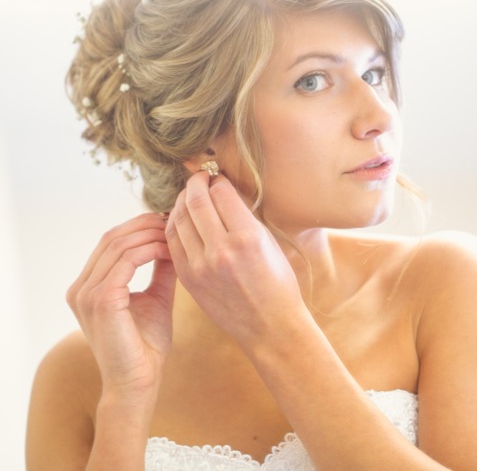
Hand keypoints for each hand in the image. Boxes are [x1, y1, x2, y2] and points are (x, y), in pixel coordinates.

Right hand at [66, 213, 176, 402]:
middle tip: (174, 220)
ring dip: (150, 234)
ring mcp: (86, 294)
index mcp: (89, 286)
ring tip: (174, 233)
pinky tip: (169, 250)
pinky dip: (149, 250)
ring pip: (119, 245)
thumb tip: (173, 241)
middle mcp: (81, 287)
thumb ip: (160, 269)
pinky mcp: (99, 300)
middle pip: (113, 237)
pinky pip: (125, 261)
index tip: (169, 221)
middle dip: (145, 224)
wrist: (139, 381)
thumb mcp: (156, 297)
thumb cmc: (147, 344)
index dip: (139, 225)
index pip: (112, 241)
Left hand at [165, 172, 304, 348]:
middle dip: (196, 183)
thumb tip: (221, 190)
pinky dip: (175, 223)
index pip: (221, 192)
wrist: (269, 326)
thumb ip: (242, 215)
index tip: (218, 177)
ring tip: (190, 196)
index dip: (218, 180)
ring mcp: (201, 266)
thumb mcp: (267, 241)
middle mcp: (221, 250)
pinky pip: (173, 240)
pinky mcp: (189, 278)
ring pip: (179, 218)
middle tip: (200, 178)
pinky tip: (183, 218)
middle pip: (196, 201)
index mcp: (247, 237)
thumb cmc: (277, 281)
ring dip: (182, 201)